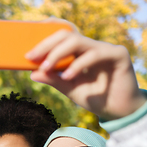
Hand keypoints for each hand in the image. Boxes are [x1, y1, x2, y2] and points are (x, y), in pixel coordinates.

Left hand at [26, 24, 146, 119]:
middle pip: (66, 35)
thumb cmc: (95, 98)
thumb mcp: (69, 88)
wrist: (119, 111)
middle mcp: (91, 47)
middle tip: (31, 57)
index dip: (44, 41)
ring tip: (46, 67)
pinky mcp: (118, 55)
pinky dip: (78, 64)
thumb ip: (53, 79)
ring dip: (58, 53)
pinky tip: (67, 76)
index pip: (61, 37)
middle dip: (46, 45)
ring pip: (78, 41)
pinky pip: (95, 54)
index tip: (27, 54)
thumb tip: (33, 73)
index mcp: (80, 52)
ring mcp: (105, 48)